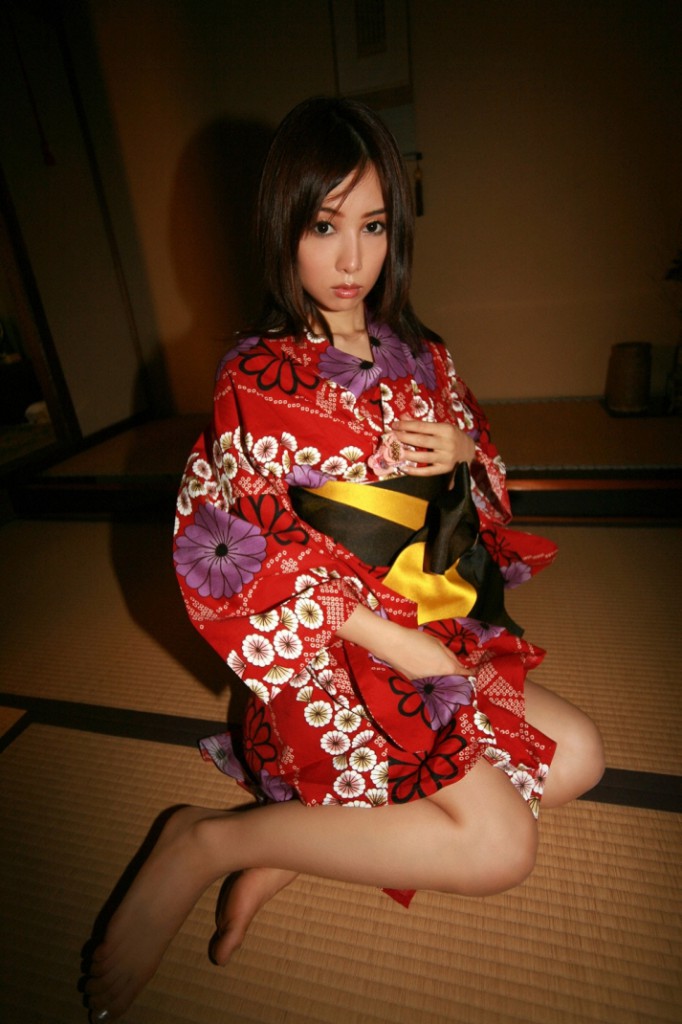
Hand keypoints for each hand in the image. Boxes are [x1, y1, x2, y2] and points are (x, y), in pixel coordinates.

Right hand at [337, 606, 466, 679]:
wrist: (393, 645)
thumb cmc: (416, 640)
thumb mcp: (437, 643)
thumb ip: (449, 654)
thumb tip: (456, 663)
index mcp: (448, 667)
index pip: (465, 674)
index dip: (471, 673)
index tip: (474, 672)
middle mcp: (439, 680)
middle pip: (453, 682)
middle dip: (457, 679)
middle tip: (459, 673)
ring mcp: (427, 684)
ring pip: (440, 685)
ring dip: (444, 681)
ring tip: (445, 675)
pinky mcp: (416, 685)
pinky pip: (429, 684)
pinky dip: (432, 680)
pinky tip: (429, 674)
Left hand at [392, 419, 474, 476]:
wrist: (470, 451)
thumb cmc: (452, 436)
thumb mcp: (441, 426)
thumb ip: (422, 424)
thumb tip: (403, 417)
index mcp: (446, 430)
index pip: (422, 427)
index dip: (406, 426)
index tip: (395, 425)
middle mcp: (447, 443)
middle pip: (421, 441)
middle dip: (405, 438)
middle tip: (393, 437)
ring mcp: (446, 457)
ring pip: (423, 457)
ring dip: (407, 455)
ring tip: (395, 452)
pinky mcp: (445, 469)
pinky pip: (427, 472)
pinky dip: (414, 471)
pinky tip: (404, 468)